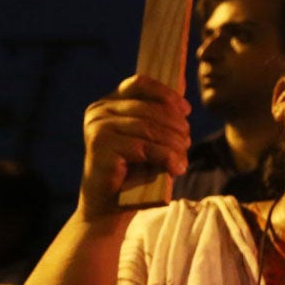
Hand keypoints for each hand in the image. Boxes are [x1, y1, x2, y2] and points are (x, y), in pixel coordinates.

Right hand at [80, 76, 189, 221]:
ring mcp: (97, 129)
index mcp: (108, 103)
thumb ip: (161, 111)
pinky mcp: (100, 148)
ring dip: (174, 144)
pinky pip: (145, 147)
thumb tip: (183, 79)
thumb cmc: (133, 168)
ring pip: (150, 128)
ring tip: (183, 158)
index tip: (186, 111)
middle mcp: (99, 111)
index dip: (167, 94)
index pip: (140, 83)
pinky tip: (176, 168)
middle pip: (150, 109)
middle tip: (187, 143)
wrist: (109, 205)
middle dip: (176, 126)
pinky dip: (167, 157)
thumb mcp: (149, 136)